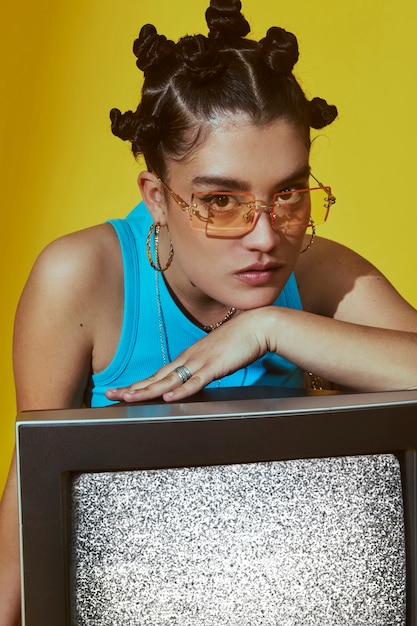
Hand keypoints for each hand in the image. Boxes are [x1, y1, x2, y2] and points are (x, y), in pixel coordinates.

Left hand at [105, 309, 269, 402]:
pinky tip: (168, 397)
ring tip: (129, 398)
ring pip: (169, 380)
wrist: (258, 325)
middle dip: (134, 387)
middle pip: (157, 376)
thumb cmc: (241, 339)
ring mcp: (201, 362)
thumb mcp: (216, 355)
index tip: (124, 390)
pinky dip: (181, 390)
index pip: (160, 373)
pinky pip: (195, 381)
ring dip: (148, 390)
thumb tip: (196, 377)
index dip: (141, 383)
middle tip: (111, 394)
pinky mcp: (215, 366)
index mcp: (190, 356)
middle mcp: (190, 358)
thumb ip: (205, 367)